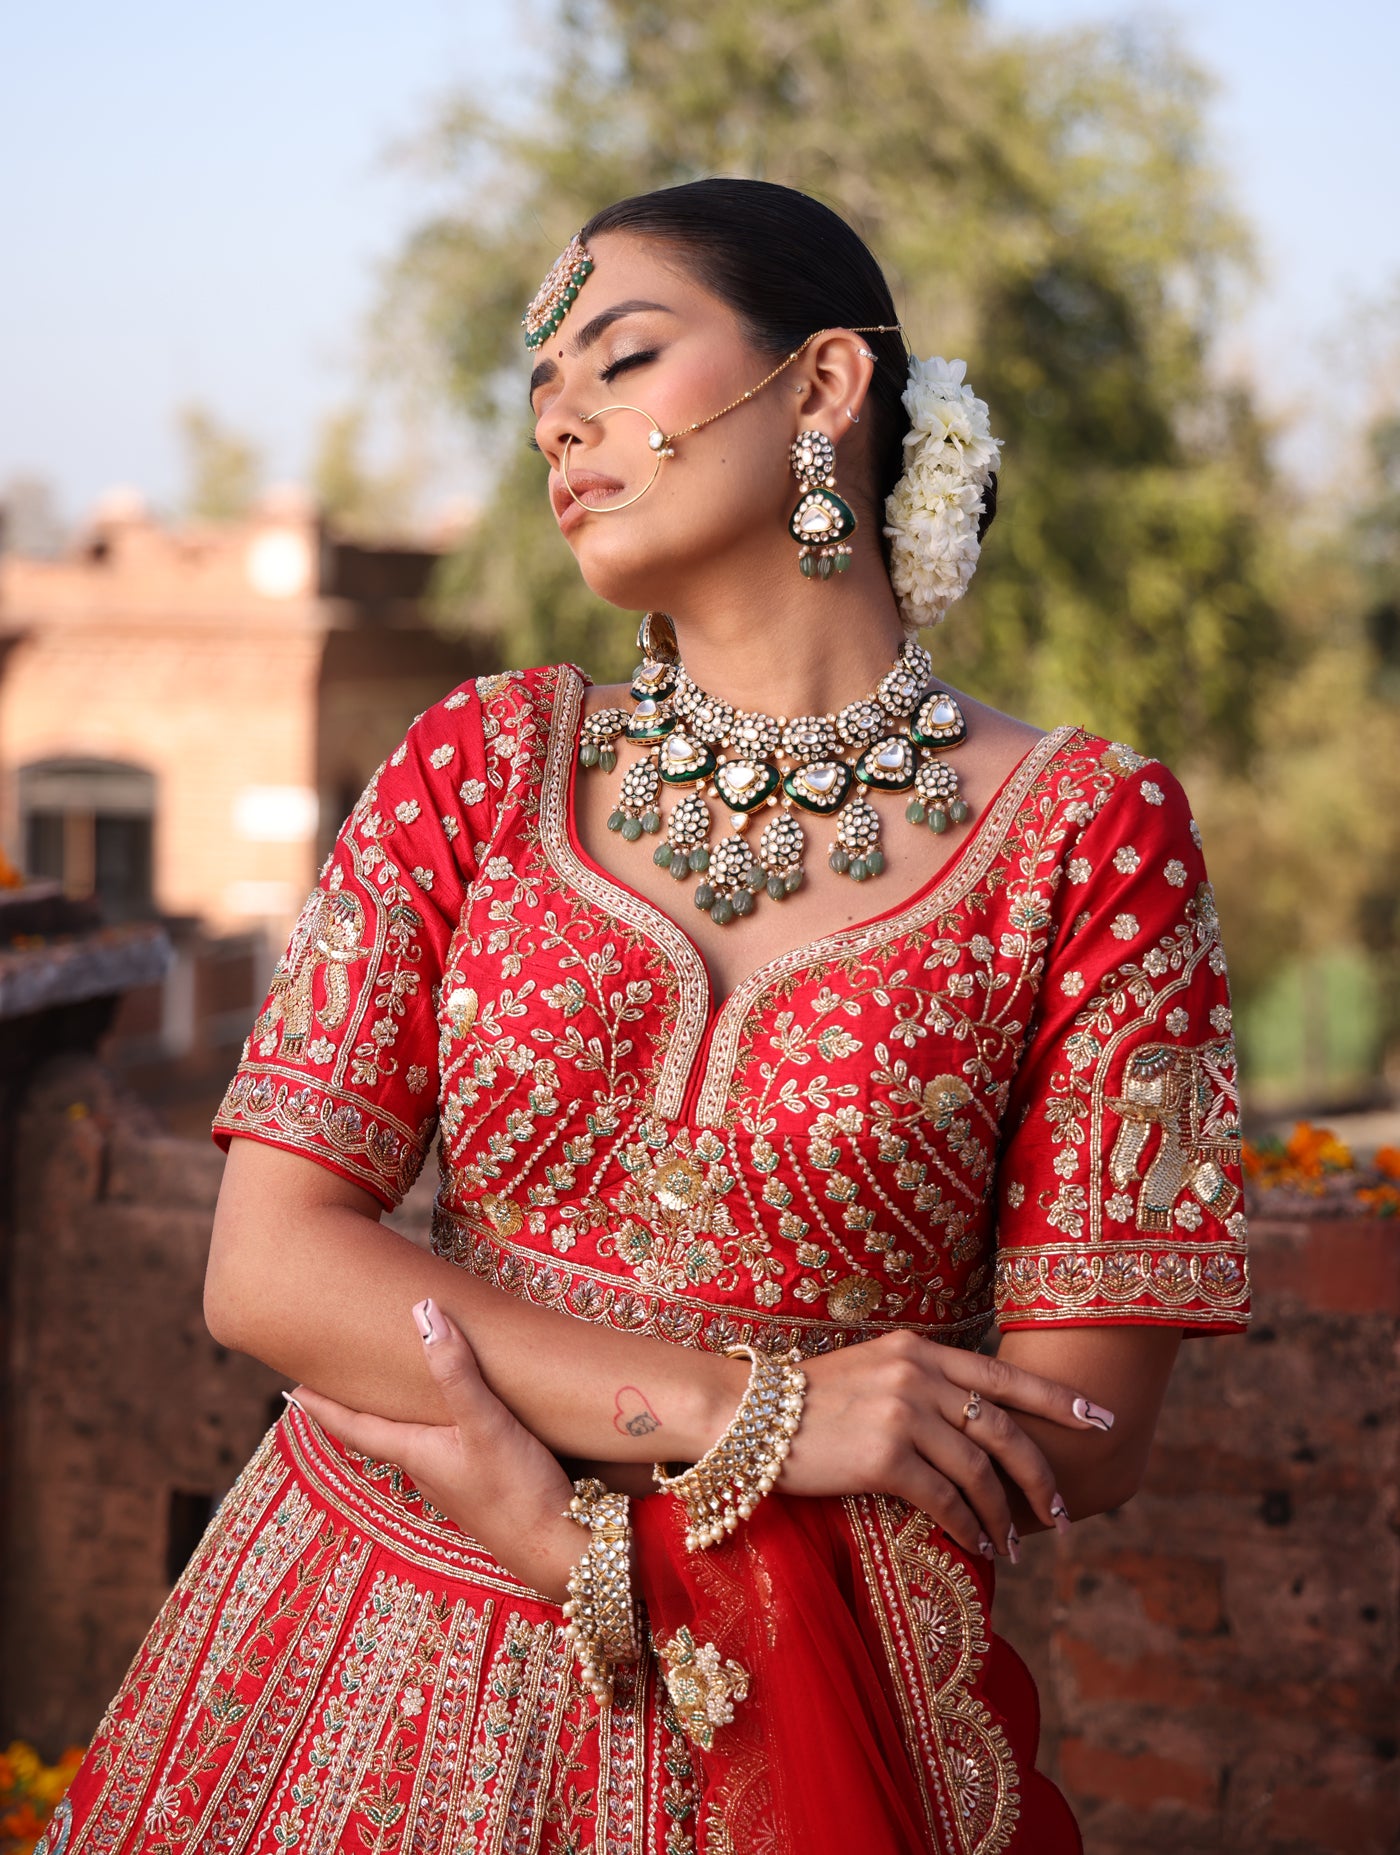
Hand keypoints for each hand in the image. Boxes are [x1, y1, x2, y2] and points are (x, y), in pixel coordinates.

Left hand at [293, 1298, 581, 1602]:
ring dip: (396, 1414)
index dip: (322, 1407)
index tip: (291, 1390)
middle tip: (335, 1379)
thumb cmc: (517, 1490)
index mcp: (415, 1453)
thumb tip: (425, 1314)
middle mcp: (426, 1467)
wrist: (558, 1547)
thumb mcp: (485, 1425)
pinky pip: (444, 1445)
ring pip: (413, 1439)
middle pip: (379, 1431)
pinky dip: (434, 1423)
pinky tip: (453, 1415)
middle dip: (356, 1406)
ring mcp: (454, 1479)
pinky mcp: (483, 1482)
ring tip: (389, 1389)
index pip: (353, 1427)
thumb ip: (456, 1372)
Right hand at [778, 1331, 1115, 1560]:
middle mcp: (918, 1374)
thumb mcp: (872, 1370)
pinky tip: (977, 1546)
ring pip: (979, 1472)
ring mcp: (902, 1413)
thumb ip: (920, 1384)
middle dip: (1042, 1474)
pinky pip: (944, 1500)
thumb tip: (969, 1420)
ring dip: (1004, 1515)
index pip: (1002, 1376)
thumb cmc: (807, 1401)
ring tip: (1014, 1545)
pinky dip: (967, 1527)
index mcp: (920, 1349)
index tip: (1099, 1419)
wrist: (747, 1414)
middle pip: (1003, 1429)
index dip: (1056, 1401)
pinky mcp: (883, 1456)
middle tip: (1063, 1510)